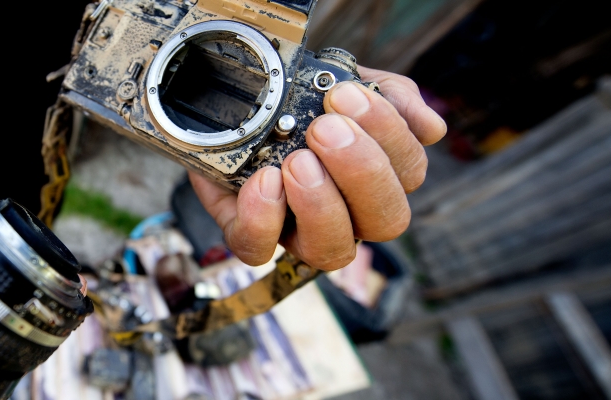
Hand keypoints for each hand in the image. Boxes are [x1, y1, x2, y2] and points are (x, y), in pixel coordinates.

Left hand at [191, 66, 446, 268]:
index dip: (388, 135)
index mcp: (381, 175)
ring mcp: (301, 232)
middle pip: (387, 221)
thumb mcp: (344, 83)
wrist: (233, 105)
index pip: (409, 172)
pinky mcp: (252, 236)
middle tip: (324, 128)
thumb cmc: (297, 100)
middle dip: (362, 172)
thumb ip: (391, 96)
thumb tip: (431, 127)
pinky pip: (260, 250)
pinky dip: (263, 218)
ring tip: (296, 160)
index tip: (344, 95)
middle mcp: (350, 213)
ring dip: (321, 204)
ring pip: (333, 250)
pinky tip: (264, 180)